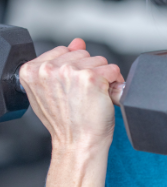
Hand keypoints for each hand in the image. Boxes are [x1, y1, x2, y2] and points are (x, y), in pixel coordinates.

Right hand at [19, 38, 124, 153]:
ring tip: (93, 96)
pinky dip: (114, 83)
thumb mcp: (55, 90)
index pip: (64, 51)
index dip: (75, 68)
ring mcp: (69, 72)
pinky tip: (104, 96)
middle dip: (90, 71)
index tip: (74, 87)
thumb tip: (77, 42)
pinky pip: (113, 69)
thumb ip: (63, 63)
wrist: (78, 143)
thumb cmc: (68, 122)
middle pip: (84, 54)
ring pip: (100, 60)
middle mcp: (48, 69)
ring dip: (103, 77)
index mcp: (32, 71)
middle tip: (85, 94)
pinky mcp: (90, 77)